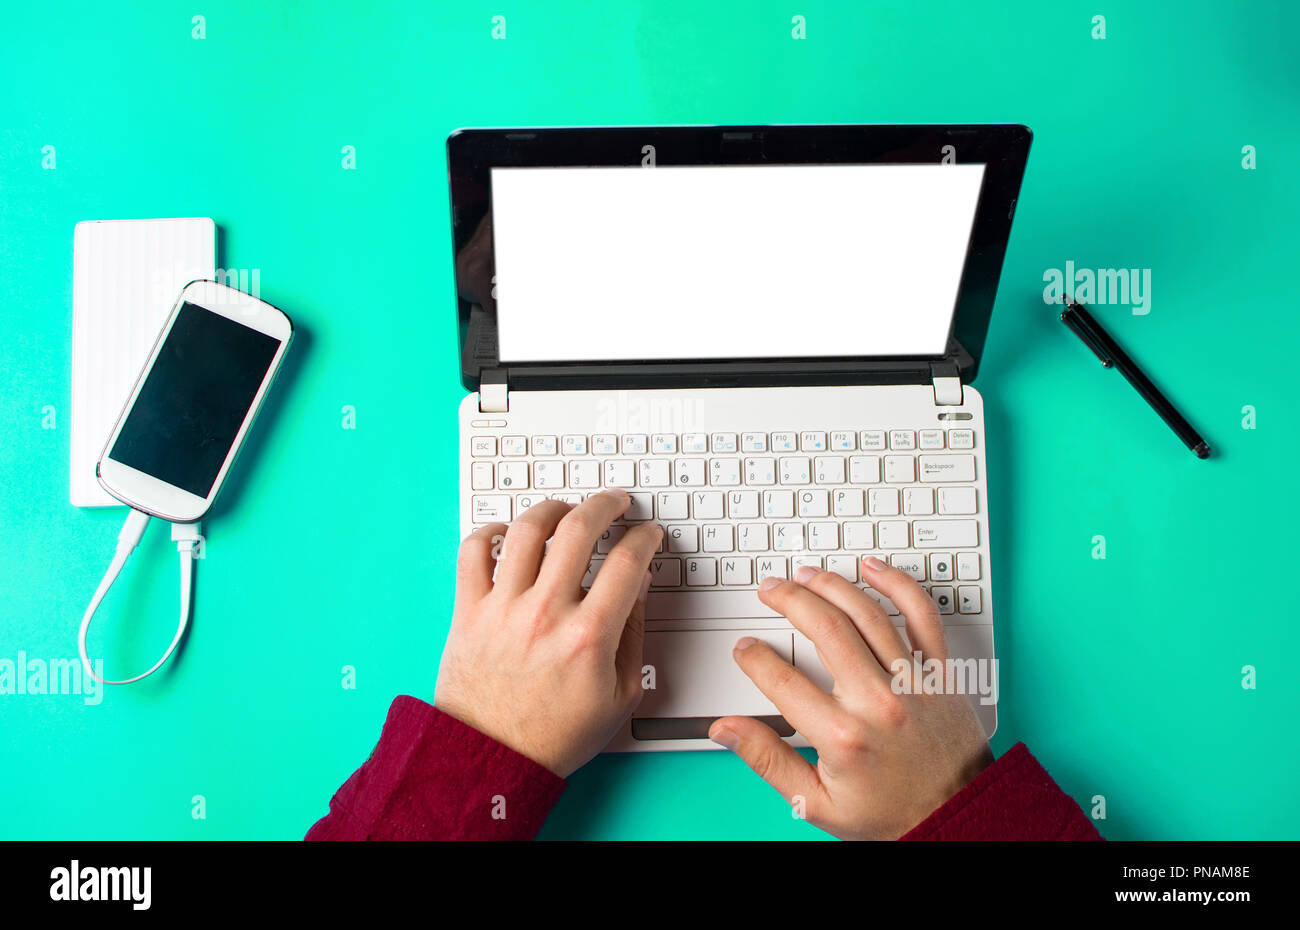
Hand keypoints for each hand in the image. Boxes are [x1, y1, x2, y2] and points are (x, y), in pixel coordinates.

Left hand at [435, 491, 661, 776]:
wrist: (492, 760)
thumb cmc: (554, 736)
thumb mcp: (619, 697)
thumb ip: (633, 637)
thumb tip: (637, 590)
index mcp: (589, 636)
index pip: (627, 561)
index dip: (645, 538)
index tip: (647, 535)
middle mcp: (545, 613)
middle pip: (579, 528)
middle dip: (605, 504)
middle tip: (614, 502)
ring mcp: (502, 608)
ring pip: (527, 529)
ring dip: (552, 509)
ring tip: (565, 510)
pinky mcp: (468, 611)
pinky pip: (473, 551)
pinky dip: (490, 532)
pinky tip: (508, 534)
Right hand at [709, 557, 993, 839]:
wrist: (957, 819)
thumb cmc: (889, 812)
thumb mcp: (816, 801)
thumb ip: (767, 760)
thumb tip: (725, 729)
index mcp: (843, 737)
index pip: (782, 680)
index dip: (755, 658)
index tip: (745, 648)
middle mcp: (878, 702)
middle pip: (825, 629)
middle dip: (789, 600)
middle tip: (771, 589)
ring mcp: (913, 682)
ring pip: (867, 614)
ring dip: (832, 586)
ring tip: (806, 575)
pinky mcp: (941, 673)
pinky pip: (922, 616)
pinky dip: (898, 585)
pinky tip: (873, 569)